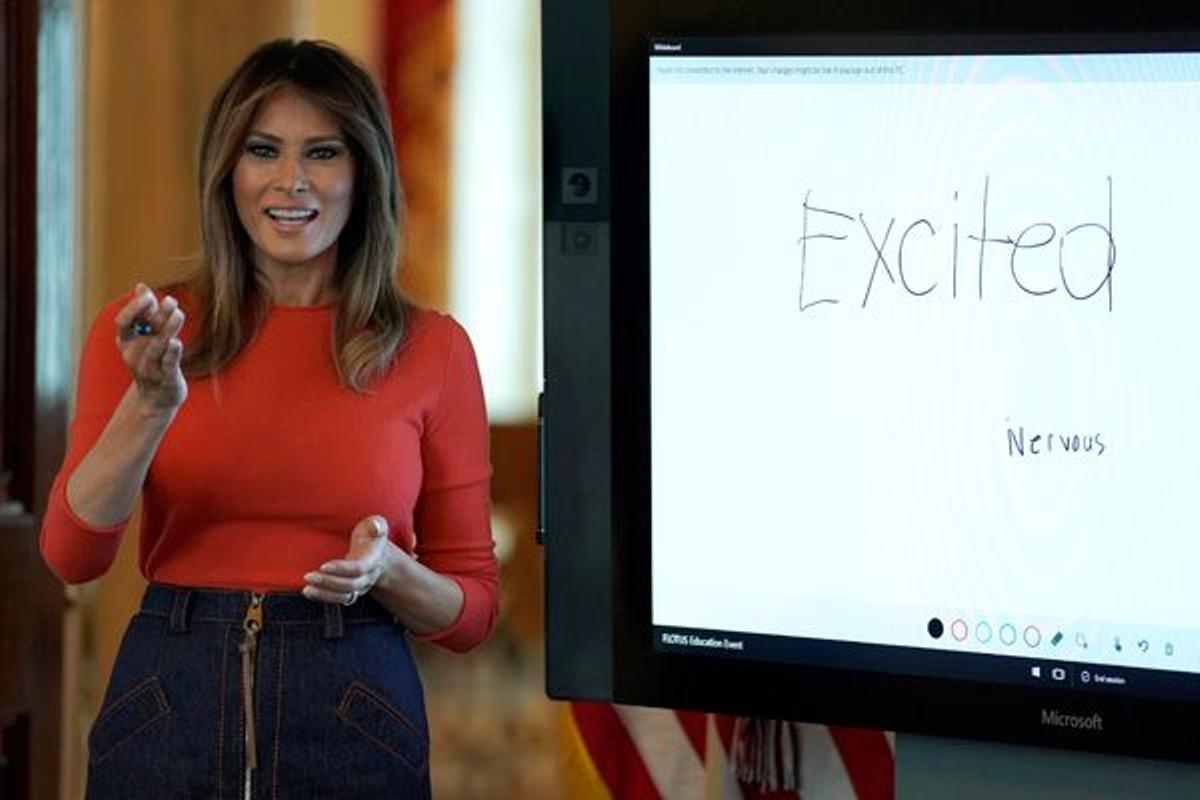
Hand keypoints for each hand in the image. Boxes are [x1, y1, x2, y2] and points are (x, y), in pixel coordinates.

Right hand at [114, 283, 186, 411]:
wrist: (156, 397)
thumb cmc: (152, 360)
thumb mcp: (145, 337)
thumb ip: (144, 312)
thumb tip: (141, 286)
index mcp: (126, 342)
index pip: (123, 322)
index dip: (134, 308)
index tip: (150, 296)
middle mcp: (134, 355)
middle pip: (142, 332)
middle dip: (155, 315)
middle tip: (171, 301)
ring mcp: (149, 368)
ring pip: (156, 347)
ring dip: (168, 329)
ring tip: (178, 314)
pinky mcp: (166, 379)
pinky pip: (168, 365)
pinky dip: (172, 353)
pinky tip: (177, 342)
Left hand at [303, 515, 389, 605]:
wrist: (378, 555)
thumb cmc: (371, 536)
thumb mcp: (375, 524)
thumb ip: (377, 524)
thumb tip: (376, 527)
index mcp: (373, 559)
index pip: (359, 568)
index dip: (342, 569)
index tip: (323, 566)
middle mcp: (368, 576)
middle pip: (351, 585)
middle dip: (328, 582)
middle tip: (308, 576)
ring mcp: (360, 586)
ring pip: (345, 597)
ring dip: (325, 594)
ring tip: (306, 589)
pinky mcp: (349, 591)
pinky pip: (339, 600)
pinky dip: (323, 597)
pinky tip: (308, 591)